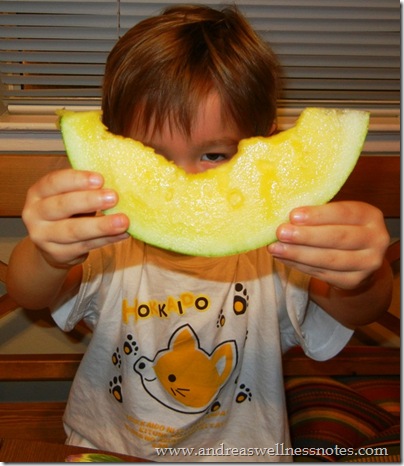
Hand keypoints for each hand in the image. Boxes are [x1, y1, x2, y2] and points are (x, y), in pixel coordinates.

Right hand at [22, 169, 129, 268]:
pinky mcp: (57, 254)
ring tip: (123, 221)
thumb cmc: (67, 212)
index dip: (77, 180)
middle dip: (89, 201)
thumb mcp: (68, 196)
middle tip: (114, 197)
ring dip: (101, 226)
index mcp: (38, 193)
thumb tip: (115, 180)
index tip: (100, 179)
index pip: (54, 182)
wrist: (52, 246)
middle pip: (62, 206)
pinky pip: (86, 246)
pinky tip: (122, 234)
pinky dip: (107, 239)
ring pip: (74, 230)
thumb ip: (84, 188)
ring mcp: (43, 237)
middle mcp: (35, 214)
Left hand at [268, 201, 389, 289]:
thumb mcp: (337, 216)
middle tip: (280, 233)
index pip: (344, 213)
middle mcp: (376, 240)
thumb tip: (285, 215)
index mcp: (370, 216)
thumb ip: (318, 214)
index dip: (318, 215)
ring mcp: (368, 263)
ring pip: (329, 259)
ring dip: (298, 254)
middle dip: (306, 236)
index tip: (293, 215)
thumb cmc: (340, 228)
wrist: (358, 260)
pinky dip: (300, 266)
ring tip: (275, 248)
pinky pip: (322, 273)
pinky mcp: (354, 281)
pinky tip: (284, 258)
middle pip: (337, 238)